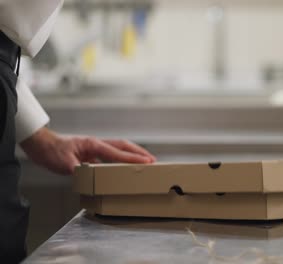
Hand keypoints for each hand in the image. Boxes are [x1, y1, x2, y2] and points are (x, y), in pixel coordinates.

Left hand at [20, 127, 155, 174]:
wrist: (42, 145)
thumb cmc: (52, 152)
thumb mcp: (64, 163)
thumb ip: (78, 169)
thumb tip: (90, 177)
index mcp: (93, 144)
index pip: (117, 152)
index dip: (132, 158)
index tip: (146, 162)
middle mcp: (97, 143)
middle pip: (124, 145)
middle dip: (139, 153)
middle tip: (152, 160)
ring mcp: (95, 146)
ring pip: (119, 148)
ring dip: (133, 153)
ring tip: (145, 161)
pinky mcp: (92, 151)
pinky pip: (112, 153)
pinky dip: (122, 157)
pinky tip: (125, 164)